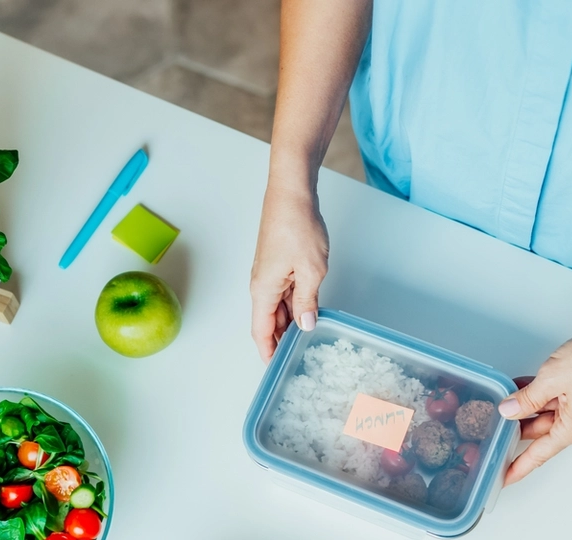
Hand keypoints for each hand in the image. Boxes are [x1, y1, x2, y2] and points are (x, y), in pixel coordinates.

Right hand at [250, 180, 328, 361]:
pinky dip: (294, 305)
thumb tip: (306, 325)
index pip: (261, 332)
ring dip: (289, 323)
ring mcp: (270, 274)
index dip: (268, 352)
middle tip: (297, 360)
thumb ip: (307, 302)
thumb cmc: (297, 226)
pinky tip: (308, 311)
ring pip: (277, 307)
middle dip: (280, 341)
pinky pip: (284, 292)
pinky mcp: (279, 263)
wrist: (291, 193)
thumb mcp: (311, 271)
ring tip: (306, 340)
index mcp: (263, 290)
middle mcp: (262, 285)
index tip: (276, 370)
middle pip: (268, 322)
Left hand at [499, 316, 571, 484]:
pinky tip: (516, 385)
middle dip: (514, 429)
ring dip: (523, 406)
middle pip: (538, 431)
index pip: (538, 454)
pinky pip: (551, 396)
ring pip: (543, 411)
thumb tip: (508, 412)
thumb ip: (527, 398)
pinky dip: (535, 392)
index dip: (518, 466)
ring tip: (499, 404)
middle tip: (491, 434)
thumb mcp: (551, 381)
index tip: (503, 478)